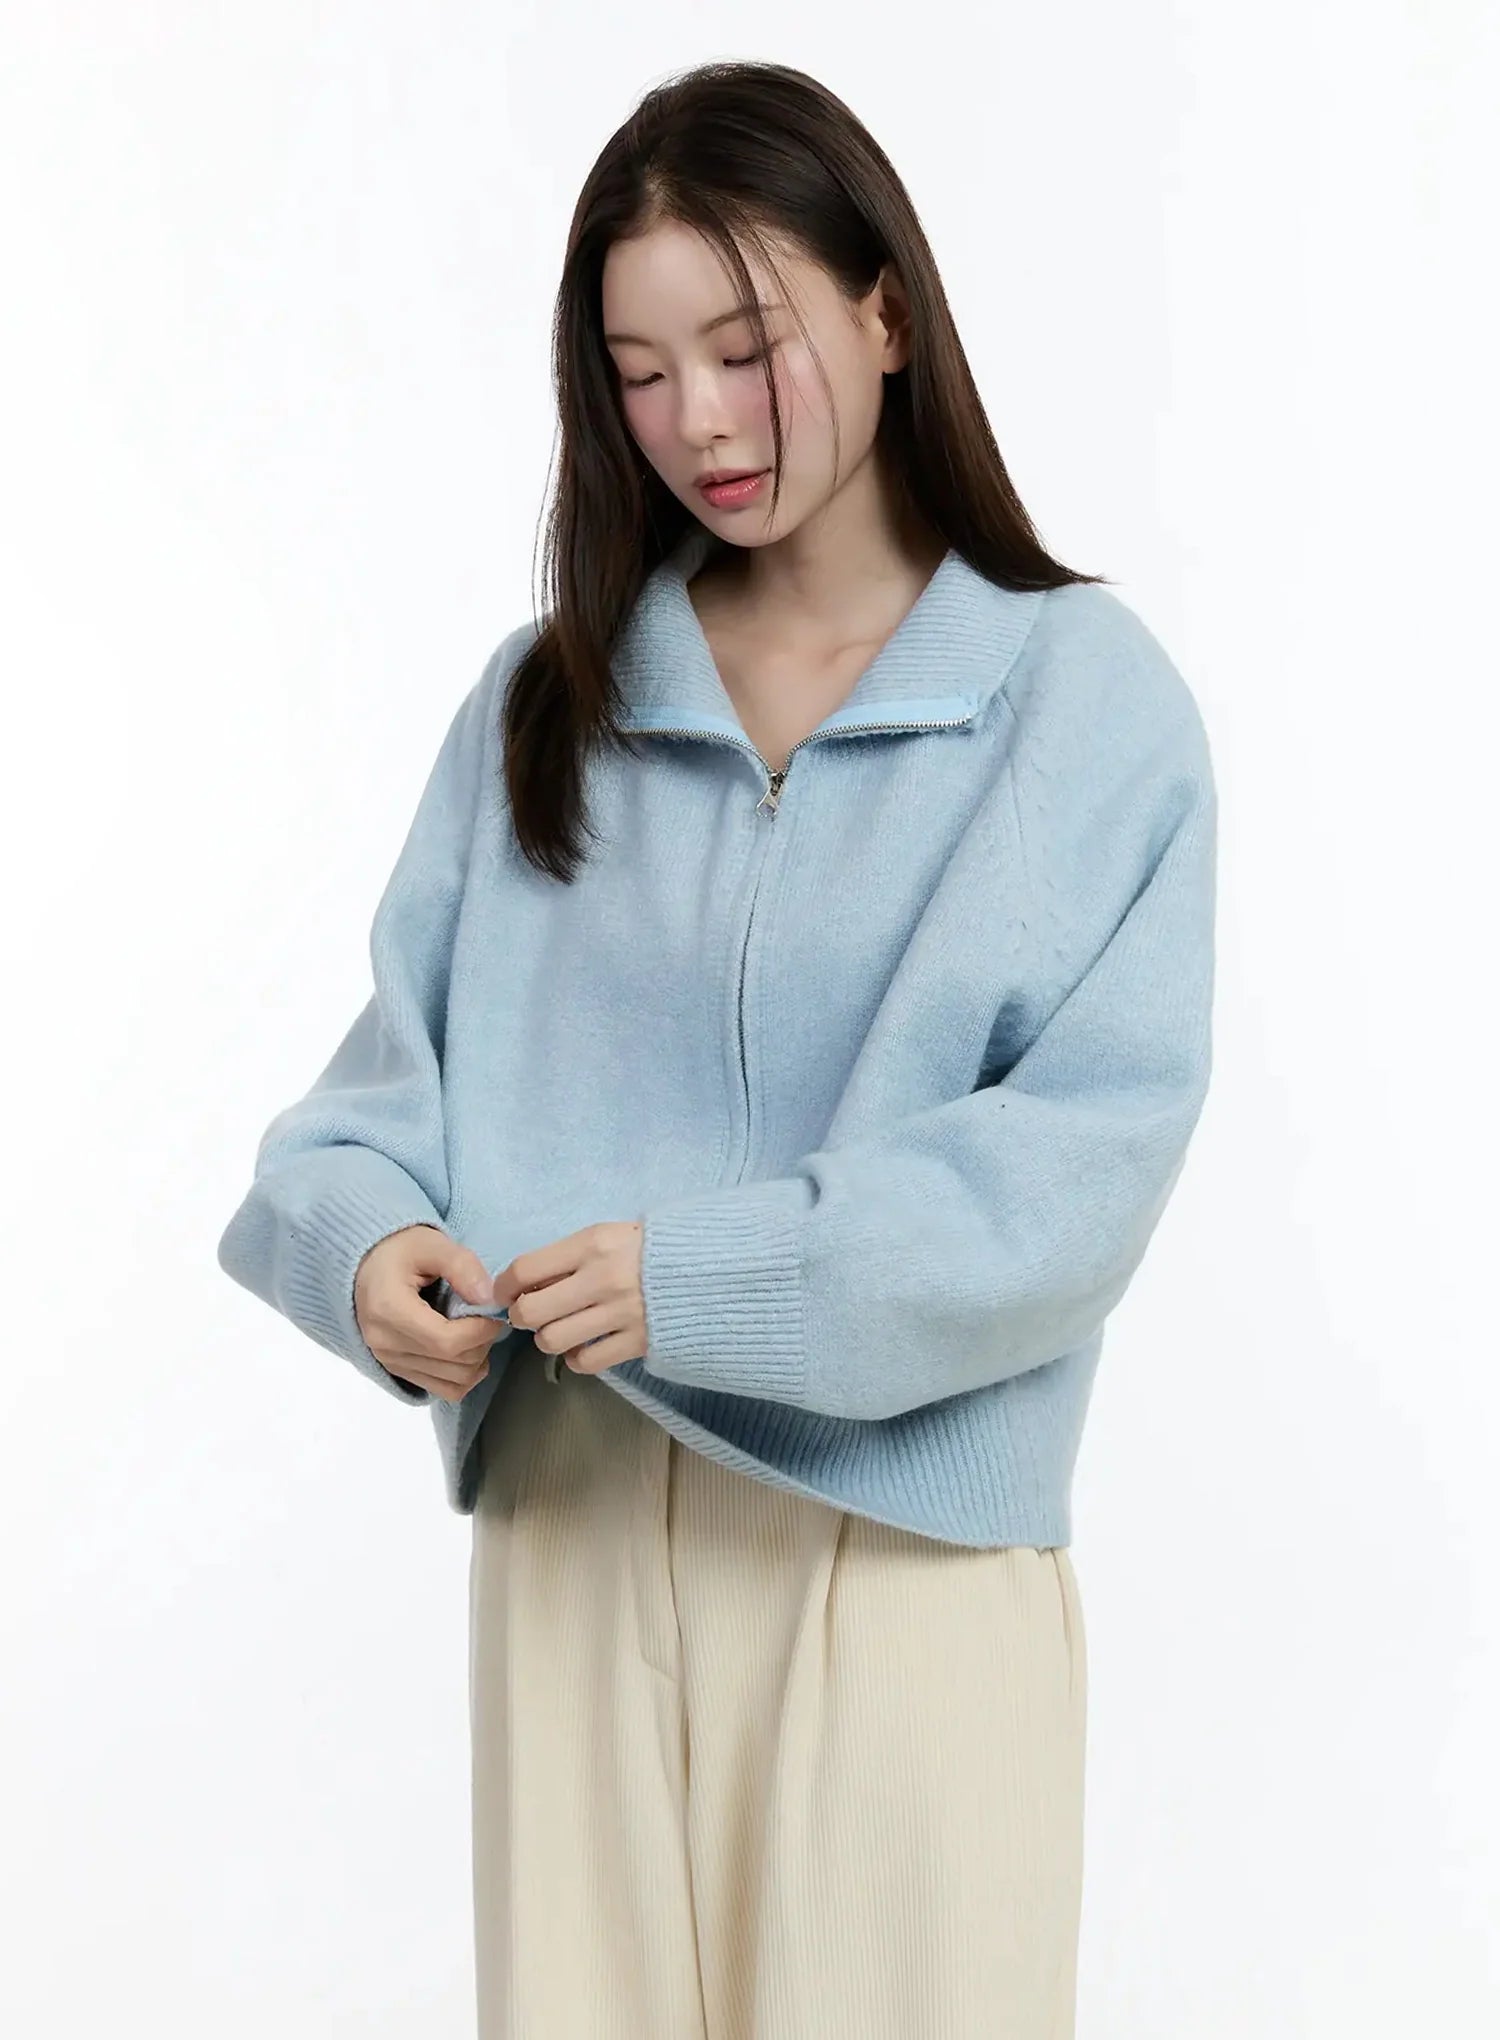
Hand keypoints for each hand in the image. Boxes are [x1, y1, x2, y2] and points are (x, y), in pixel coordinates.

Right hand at [353, 1224, 500, 1402]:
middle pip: (453, 1365)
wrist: (366, 1264)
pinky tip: (467, 1350)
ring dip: (477, 1361)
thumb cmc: (400, 1249)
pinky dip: (464, 1376)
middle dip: (483, 1343)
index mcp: (389, 1310)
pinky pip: (442, 1390)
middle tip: (487, 1317)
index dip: (481, 1332)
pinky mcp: (397, 1370)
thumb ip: (462, 1266)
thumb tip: (489, 1299)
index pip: (446, 1341)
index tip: (495, 1312)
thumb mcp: (432, 1244)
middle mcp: (385, 1344)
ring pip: (453, 1384)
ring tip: (476, 1331)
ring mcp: (389, 1361)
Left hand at [492, 1220, 646, 1374]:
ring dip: (549, 1338)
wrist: (708, 1266)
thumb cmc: (650, 1248)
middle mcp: (602, 1279)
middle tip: (531, 1314)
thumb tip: (524, 1282)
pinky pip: (586, 1362)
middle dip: (522, 1316)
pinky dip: (577, 1358)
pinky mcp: (637, 1342)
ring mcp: (620, 1313)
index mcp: (592, 1244)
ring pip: (553, 1340)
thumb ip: (570, 1256)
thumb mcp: (609, 1235)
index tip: (504, 1294)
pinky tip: (585, 1345)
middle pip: (531, 1311)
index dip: (504, 1286)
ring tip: (561, 1329)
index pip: (525, 1270)